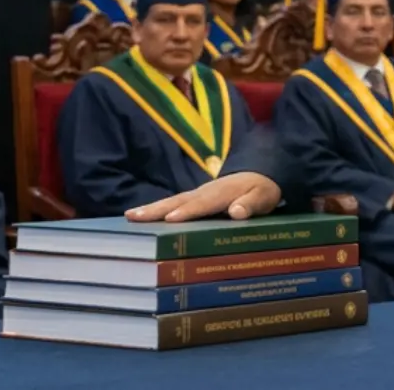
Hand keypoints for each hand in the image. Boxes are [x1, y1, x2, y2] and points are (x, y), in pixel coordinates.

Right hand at [127, 172, 282, 222]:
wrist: (259, 175)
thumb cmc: (262, 190)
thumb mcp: (264, 197)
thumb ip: (252, 204)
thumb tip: (237, 212)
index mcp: (222, 193)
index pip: (203, 204)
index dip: (188, 211)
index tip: (171, 219)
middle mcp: (205, 191)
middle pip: (179, 201)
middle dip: (157, 209)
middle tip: (133, 216)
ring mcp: (196, 194)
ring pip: (171, 201)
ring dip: (151, 209)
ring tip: (129, 216)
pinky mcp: (192, 198)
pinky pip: (173, 203)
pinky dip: (156, 209)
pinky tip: (139, 218)